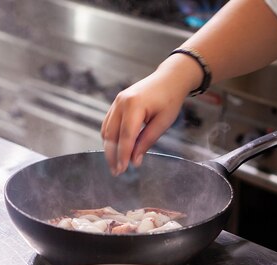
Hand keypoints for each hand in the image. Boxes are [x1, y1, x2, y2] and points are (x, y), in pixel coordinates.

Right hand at [100, 57, 196, 175]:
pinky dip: (109, 139)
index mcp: (134, 105)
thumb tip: (135, 160)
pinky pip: (108, 124)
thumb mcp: (163, 122)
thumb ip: (147, 141)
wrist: (169, 79)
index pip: (126, 136)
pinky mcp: (116, 104)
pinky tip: (114, 150)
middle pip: (111, 135)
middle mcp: (121, 102)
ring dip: (109, 149)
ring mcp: (116, 102)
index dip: (123, 155)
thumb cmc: (169, 100)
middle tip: (117, 172)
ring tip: (115, 164)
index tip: (122, 170)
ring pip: (106, 130)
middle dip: (113, 155)